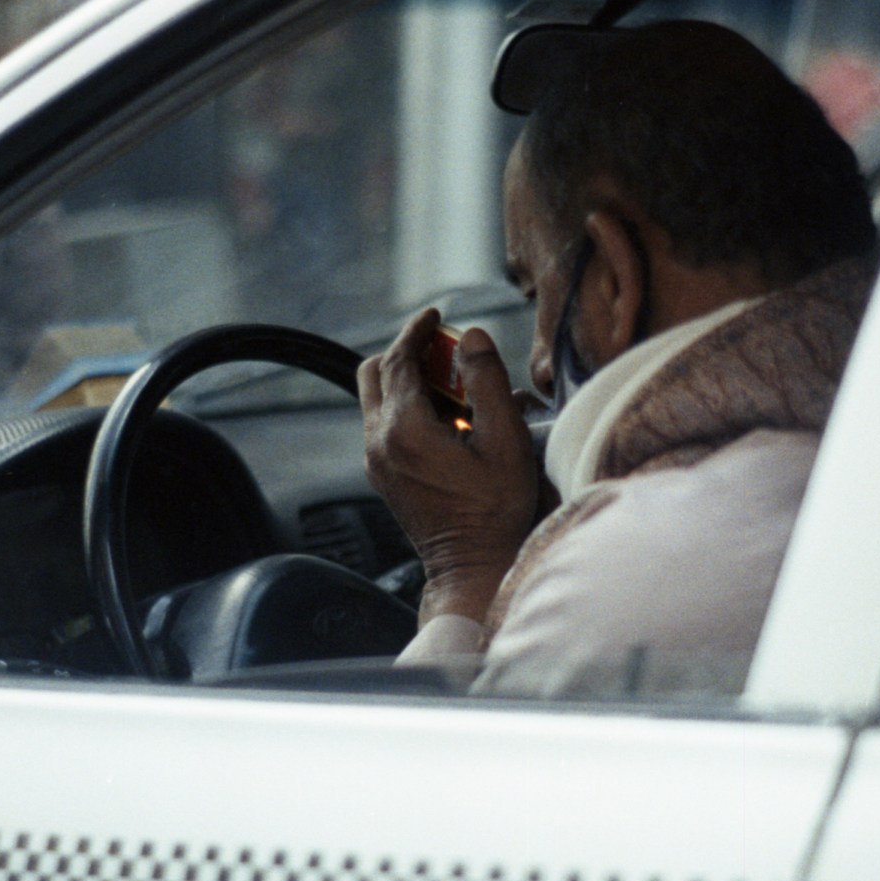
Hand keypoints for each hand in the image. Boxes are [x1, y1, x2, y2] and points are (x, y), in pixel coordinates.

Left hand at [358, 308, 537, 625]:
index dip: (418, 330)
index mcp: (405, 429)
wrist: (473, 565)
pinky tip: (449, 422)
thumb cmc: (495, 509)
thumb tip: (472, 337)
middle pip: (374, 372)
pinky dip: (409, 407)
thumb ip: (487, 382)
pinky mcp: (383, 475)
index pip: (399, 359)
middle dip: (407, 353)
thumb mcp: (505, 441)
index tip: (437, 315)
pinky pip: (385, 424)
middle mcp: (379, 442)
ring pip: (378, 399)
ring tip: (456, 391)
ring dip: (410, 382)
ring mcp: (376, 461)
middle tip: (445, 354)